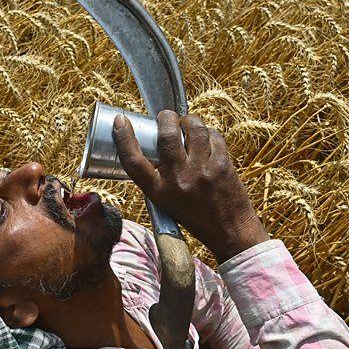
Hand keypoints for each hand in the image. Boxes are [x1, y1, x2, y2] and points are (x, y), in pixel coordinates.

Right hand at [112, 110, 268, 262]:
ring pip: (194, 128)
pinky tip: (205, 138)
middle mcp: (179, 180)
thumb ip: (157, 177)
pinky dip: (207, 132)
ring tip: (186, 123)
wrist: (229, 232)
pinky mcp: (223, 165)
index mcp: (159, 192)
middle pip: (167, 135)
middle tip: (166, 117)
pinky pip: (213, 136)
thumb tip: (151, 145)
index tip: (120, 121)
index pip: (134, 161)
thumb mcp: (165, 202)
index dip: (123, 137)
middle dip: (165, 117)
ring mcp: (203, 171)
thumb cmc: (195, 216)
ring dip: (188, 120)